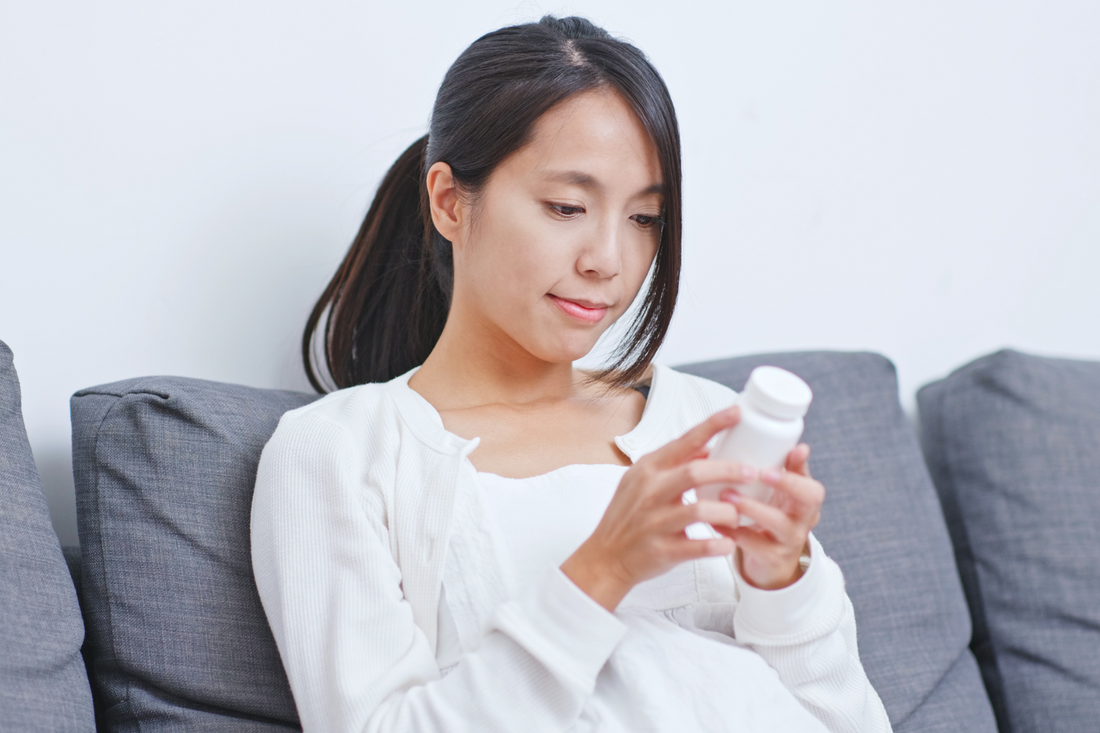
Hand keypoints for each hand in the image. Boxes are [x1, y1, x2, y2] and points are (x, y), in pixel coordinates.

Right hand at [561, 406, 755, 611]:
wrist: (605, 558)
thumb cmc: (627, 517)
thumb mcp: (641, 481)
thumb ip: (673, 464)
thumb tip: (706, 448)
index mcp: (647, 470)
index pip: (684, 441)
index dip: (713, 425)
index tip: (737, 412)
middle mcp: (650, 492)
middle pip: (695, 473)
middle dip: (729, 470)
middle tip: (752, 472)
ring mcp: (655, 522)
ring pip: (700, 510)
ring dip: (727, 512)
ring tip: (738, 515)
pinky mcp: (662, 550)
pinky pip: (699, 546)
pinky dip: (719, 545)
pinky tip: (729, 543)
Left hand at [719, 443, 823, 589]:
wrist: (771, 562)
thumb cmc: (774, 517)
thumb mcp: (783, 495)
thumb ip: (787, 470)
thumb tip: (797, 444)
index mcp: (806, 501)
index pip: (813, 485)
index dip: (799, 471)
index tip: (786, 454)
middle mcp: (803, 520)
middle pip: (808, 500)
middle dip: (786, 484)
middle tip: (760, 473)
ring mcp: (789, 540)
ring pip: (778, 523)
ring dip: (752, 507)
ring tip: (728, 495)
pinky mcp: (771, 558)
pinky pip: (752, 545)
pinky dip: (732, 531)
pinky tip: (715, 520)